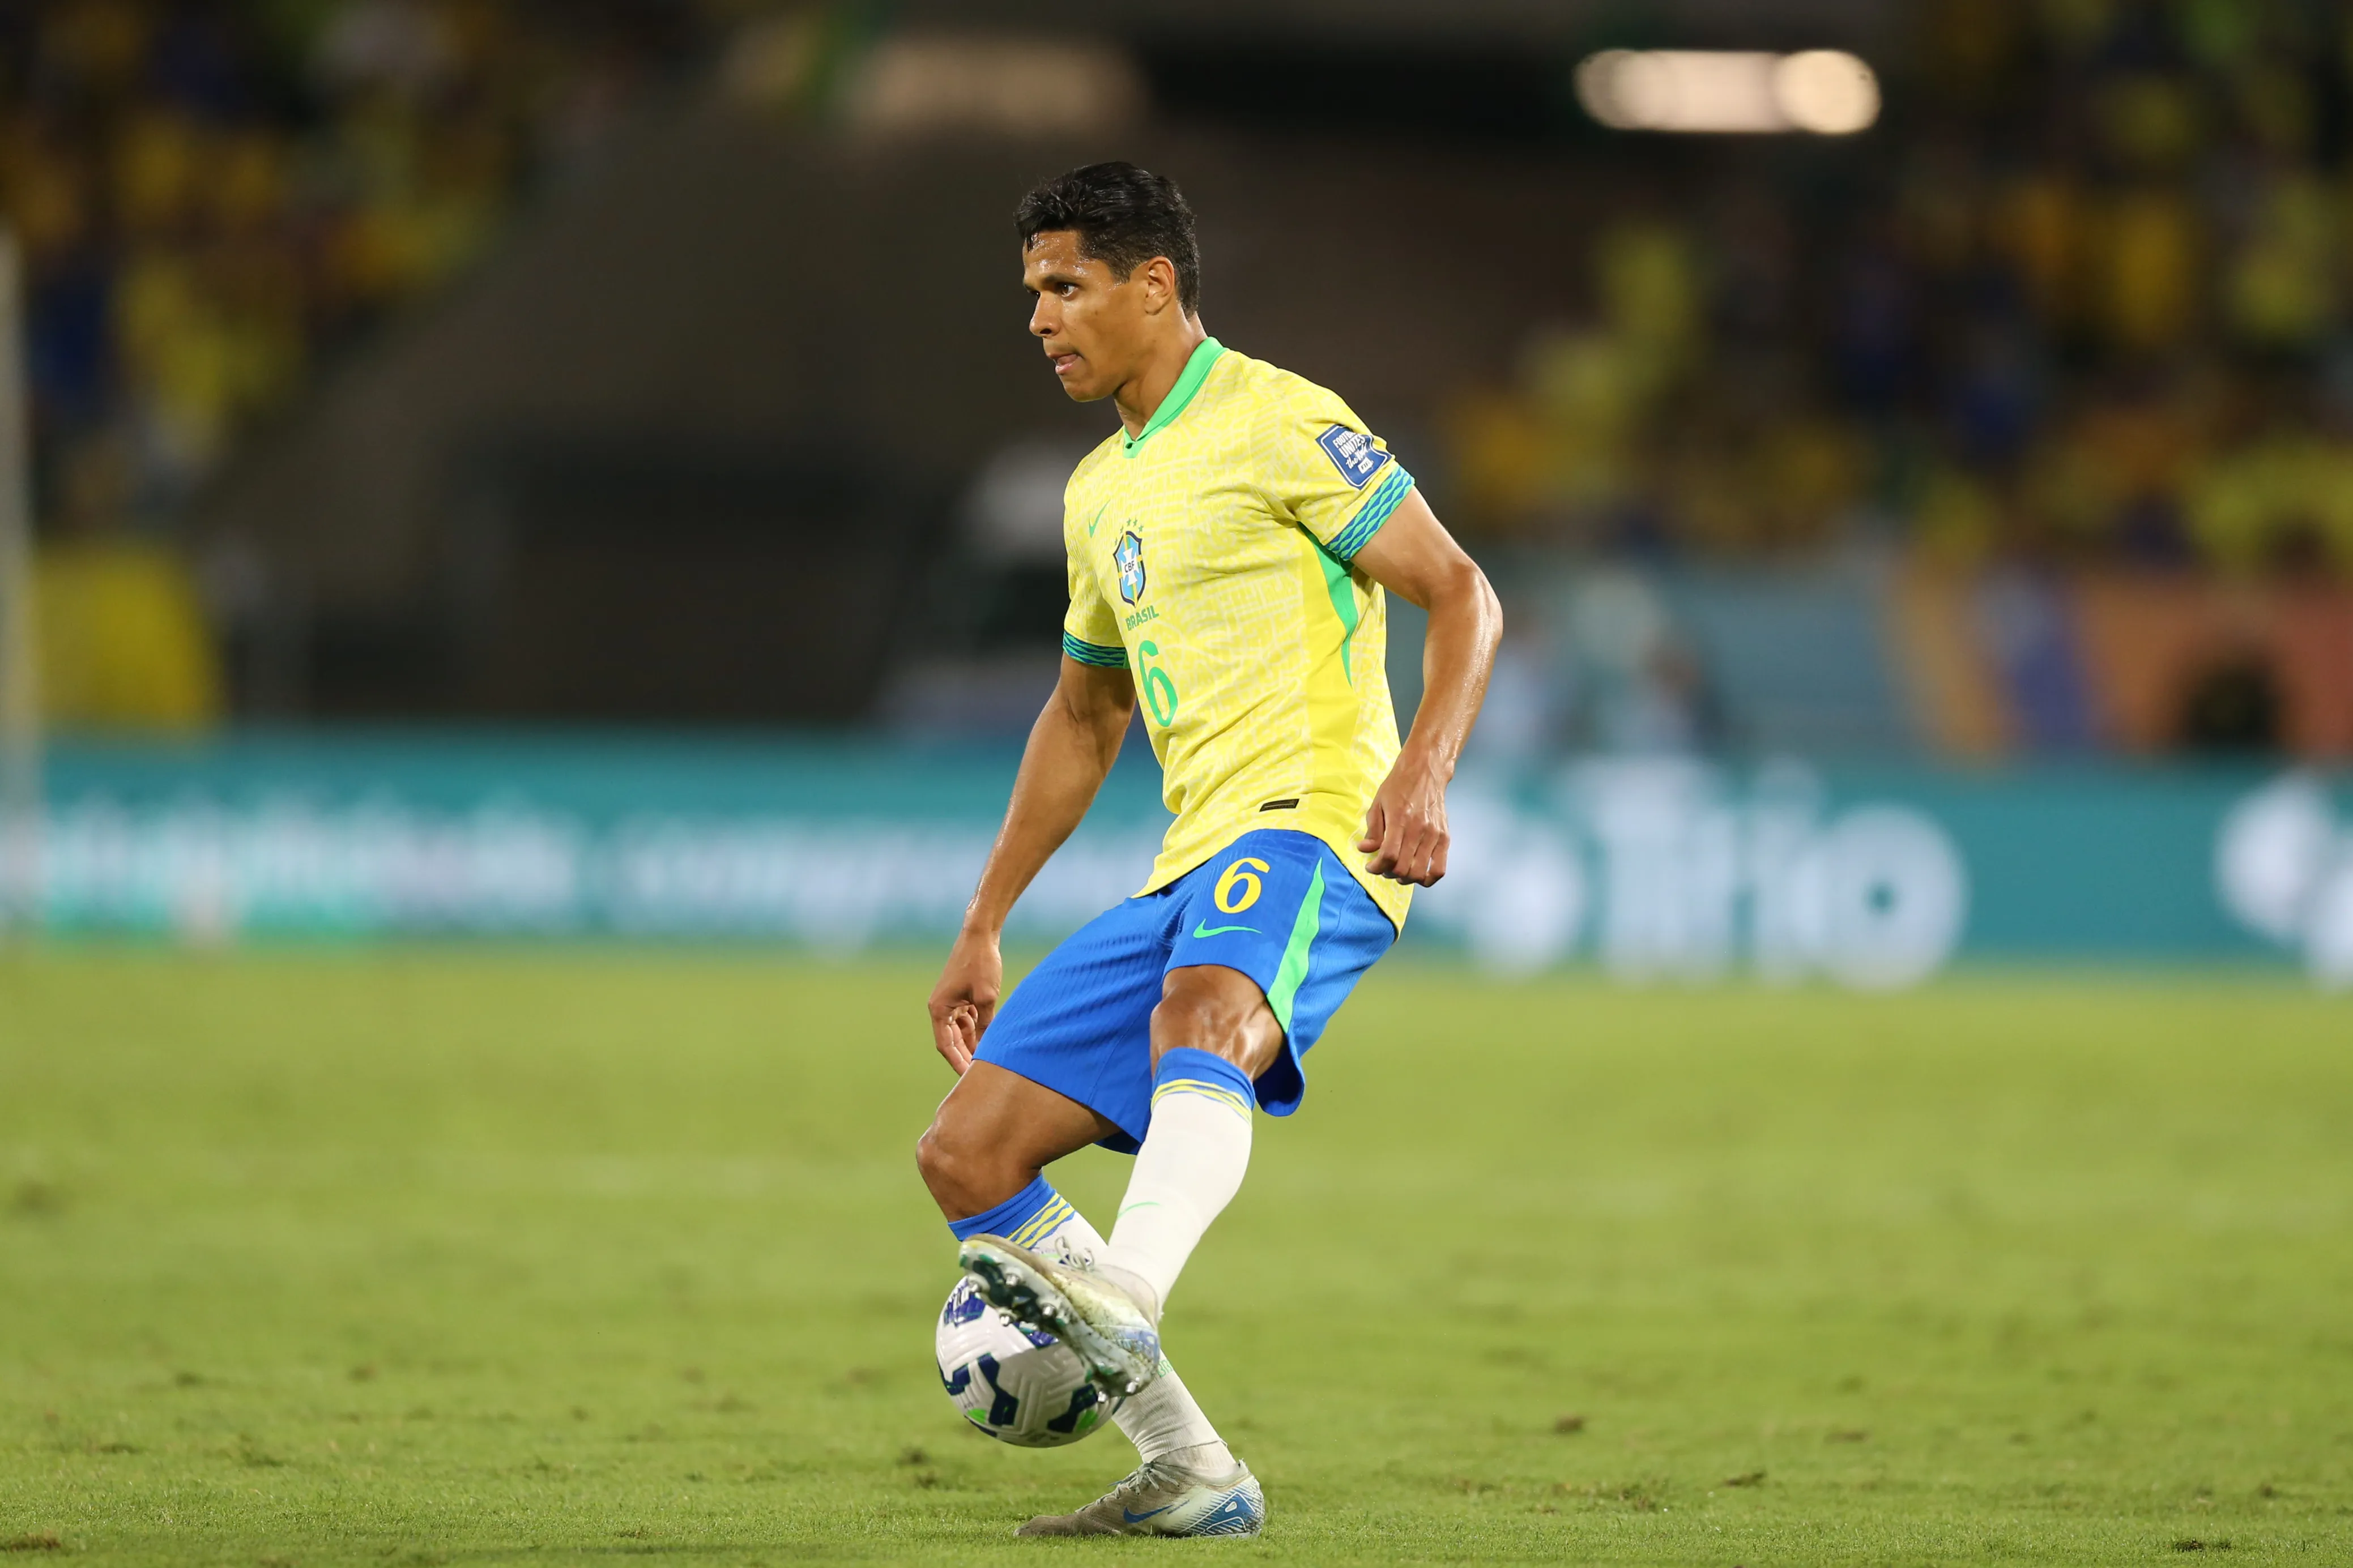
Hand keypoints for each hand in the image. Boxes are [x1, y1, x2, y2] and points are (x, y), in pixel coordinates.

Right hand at [927, 927, 1003, 1073]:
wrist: (980, 935)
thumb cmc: (981, 963)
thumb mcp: (986, 998)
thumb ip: (986, 1025)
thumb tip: (988, 1048)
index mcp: (939, 1009)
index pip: (946, 1046)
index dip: (957, 1063)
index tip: (969, 1079)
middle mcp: (941, 1007)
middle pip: (952, 1041)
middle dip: (965, 1057)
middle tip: (981, 1075)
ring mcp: (951, 1001)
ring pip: (961, 1031)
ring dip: (973, 1044)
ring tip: (988, 1061)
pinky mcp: (961, 995)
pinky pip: (967, 1019)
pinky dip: (978, 1030)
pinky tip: (990, 1040)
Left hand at [1357, 746, 1451, 885]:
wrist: (1426, 771)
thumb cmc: (1399, 786)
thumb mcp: (1378, 803)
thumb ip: (1373, 830)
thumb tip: (1365, 850)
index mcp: (1399, 819)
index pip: (1388, 855)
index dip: (1376, 867)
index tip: (1371, 867)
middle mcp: (1419, 829)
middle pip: (1403, 868)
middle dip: (1388, 874)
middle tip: (1383, 868)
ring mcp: (1434, 835)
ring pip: (1419, 872)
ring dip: (1405, 878)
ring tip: (1398, 872)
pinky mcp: (1445, 838)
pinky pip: (1440, 869)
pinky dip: (1428, 879)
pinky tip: (1418, 875)